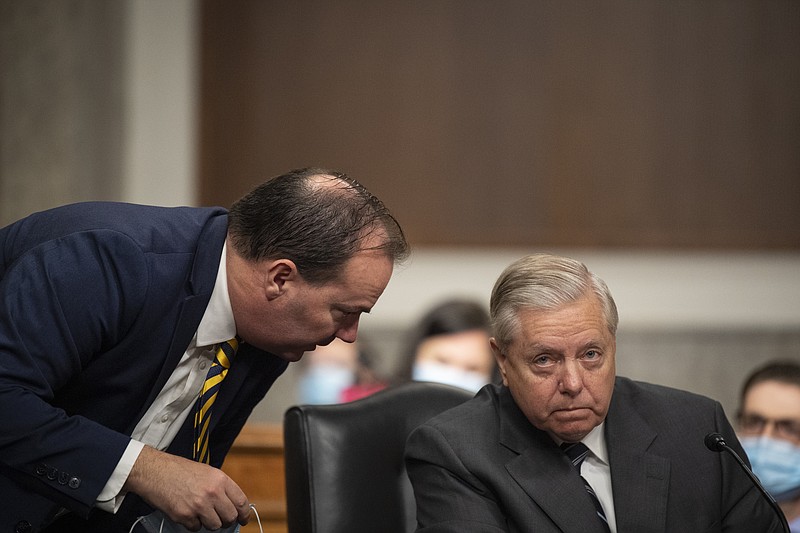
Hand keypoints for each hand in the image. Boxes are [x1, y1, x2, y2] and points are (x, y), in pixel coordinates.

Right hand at [123, 446, 249, 530]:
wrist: (154, 471)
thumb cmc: (178, 470)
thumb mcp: (206, 472)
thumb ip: (220, 487)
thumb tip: (231, 504)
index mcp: (220, 480)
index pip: (241, 502)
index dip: (244, 513)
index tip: (243, 518)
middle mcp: (212, 493)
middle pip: (230, 517)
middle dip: (227, 520)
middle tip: (220, 518)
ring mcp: (199, 505)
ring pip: (215, 525)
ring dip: (209, 522)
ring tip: (200, 512)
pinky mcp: (185, 515)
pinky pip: (196, 528)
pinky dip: (193, 524)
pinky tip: (187, 512)